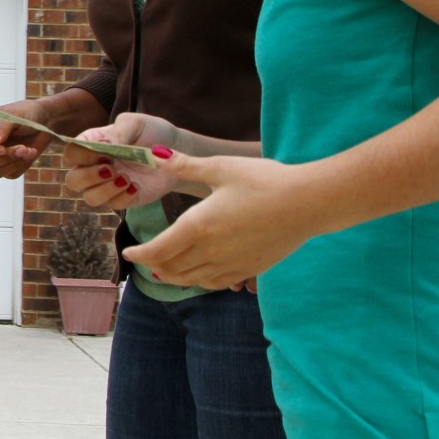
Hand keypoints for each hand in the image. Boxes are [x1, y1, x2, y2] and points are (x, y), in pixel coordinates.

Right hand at [0, 100, 57, 179]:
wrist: (44, 121)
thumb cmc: (26, 113)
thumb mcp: (13, 116)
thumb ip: (0, 129)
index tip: (1, 149)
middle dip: (4, 158)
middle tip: (22, 148)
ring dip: (12, 164)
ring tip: (27, 150)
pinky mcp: (6, 166)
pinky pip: (9, 175)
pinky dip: (21, 166)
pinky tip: (29, 153)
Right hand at [66, 114, 179, 209]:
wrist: (176, 150)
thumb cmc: (151, 132)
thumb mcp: (135, 123)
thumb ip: (118, 132)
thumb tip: (102, 146)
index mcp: (91, 145)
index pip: (71, 153)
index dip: (81, 155)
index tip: (104, 152)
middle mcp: (94, 166)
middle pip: (72, 180)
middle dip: (88, 176)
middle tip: (111, 169)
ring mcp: (107, 185)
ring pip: (89, 198)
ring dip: (105, 190)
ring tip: (126, 178)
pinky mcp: (123, 198)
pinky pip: (113, 206)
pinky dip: (123, 197)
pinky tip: (136, 185)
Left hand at [121, 153, 316, 290]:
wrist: (310, 202)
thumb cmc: (265, 180)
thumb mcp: (222, 167)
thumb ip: (185, 165)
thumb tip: (154, 154)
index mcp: (199, 226)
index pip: (158, 250)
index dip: (140, 255)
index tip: (129, 253)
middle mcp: (211, 251)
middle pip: (171, 269)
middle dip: (153, 266)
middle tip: (144, 260)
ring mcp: (231, 263)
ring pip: (191, 280)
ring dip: (172, 277)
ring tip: (163, 270)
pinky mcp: (249, 269)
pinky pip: (215, 283)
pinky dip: (198, 281)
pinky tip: (197, 275)